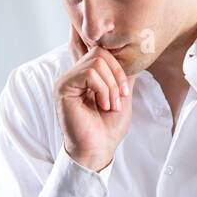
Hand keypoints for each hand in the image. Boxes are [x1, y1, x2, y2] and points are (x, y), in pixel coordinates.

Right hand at [54, 26, 132, 172]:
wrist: (99, 149)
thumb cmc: (108, 127)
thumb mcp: (123, 94)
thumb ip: (124, 73)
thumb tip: (132, 52)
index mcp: (86, 74)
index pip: (96, 48)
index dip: (113, 58)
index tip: (125, 86)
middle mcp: (74, 73)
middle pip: (100, 50)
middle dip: (117, 74)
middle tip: (119, 98)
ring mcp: (67, 79)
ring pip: (97, 61)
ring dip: (111, 85)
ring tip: (110, 104)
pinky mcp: (63, 86)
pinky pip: (89, 73)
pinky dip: (103, 88)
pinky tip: (103, 104)